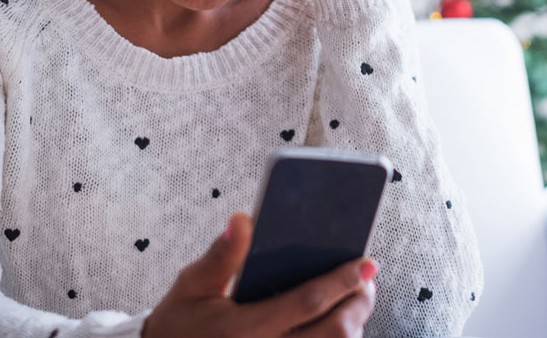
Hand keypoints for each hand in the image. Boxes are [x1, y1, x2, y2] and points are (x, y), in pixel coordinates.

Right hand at [141, 211, 378, 337]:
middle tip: (367, 280)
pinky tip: (335, 323)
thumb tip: (243, 219)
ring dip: (353, 327)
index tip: (367, 261)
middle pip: (335, 334)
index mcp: (245, 331)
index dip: (343, 280)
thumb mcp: (192, 286)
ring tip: (355, 299)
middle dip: (360, 303)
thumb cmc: (179, 325)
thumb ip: (222, 255)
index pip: (308, 302)